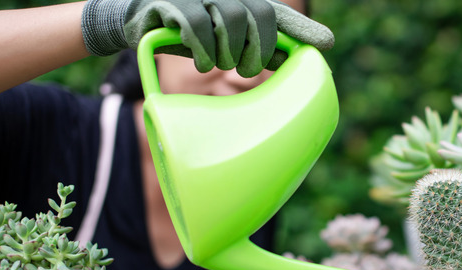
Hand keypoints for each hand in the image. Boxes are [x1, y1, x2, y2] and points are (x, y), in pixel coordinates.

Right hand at [81, 0, 333, 75]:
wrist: (134, 19)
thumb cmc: (187, 32)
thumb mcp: (222, 41)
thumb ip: (252, 47)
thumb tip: (288, 62)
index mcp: (241, 1)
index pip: (277, 13)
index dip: (302, 28)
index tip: (327, 45)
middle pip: (258, 15)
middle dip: (258, 48)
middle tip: (248, 70)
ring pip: (229, 19)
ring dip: (228, 51)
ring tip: (220, 65)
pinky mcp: (171, 3)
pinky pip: (195, 24)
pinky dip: (204, 49)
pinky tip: (204, 65)